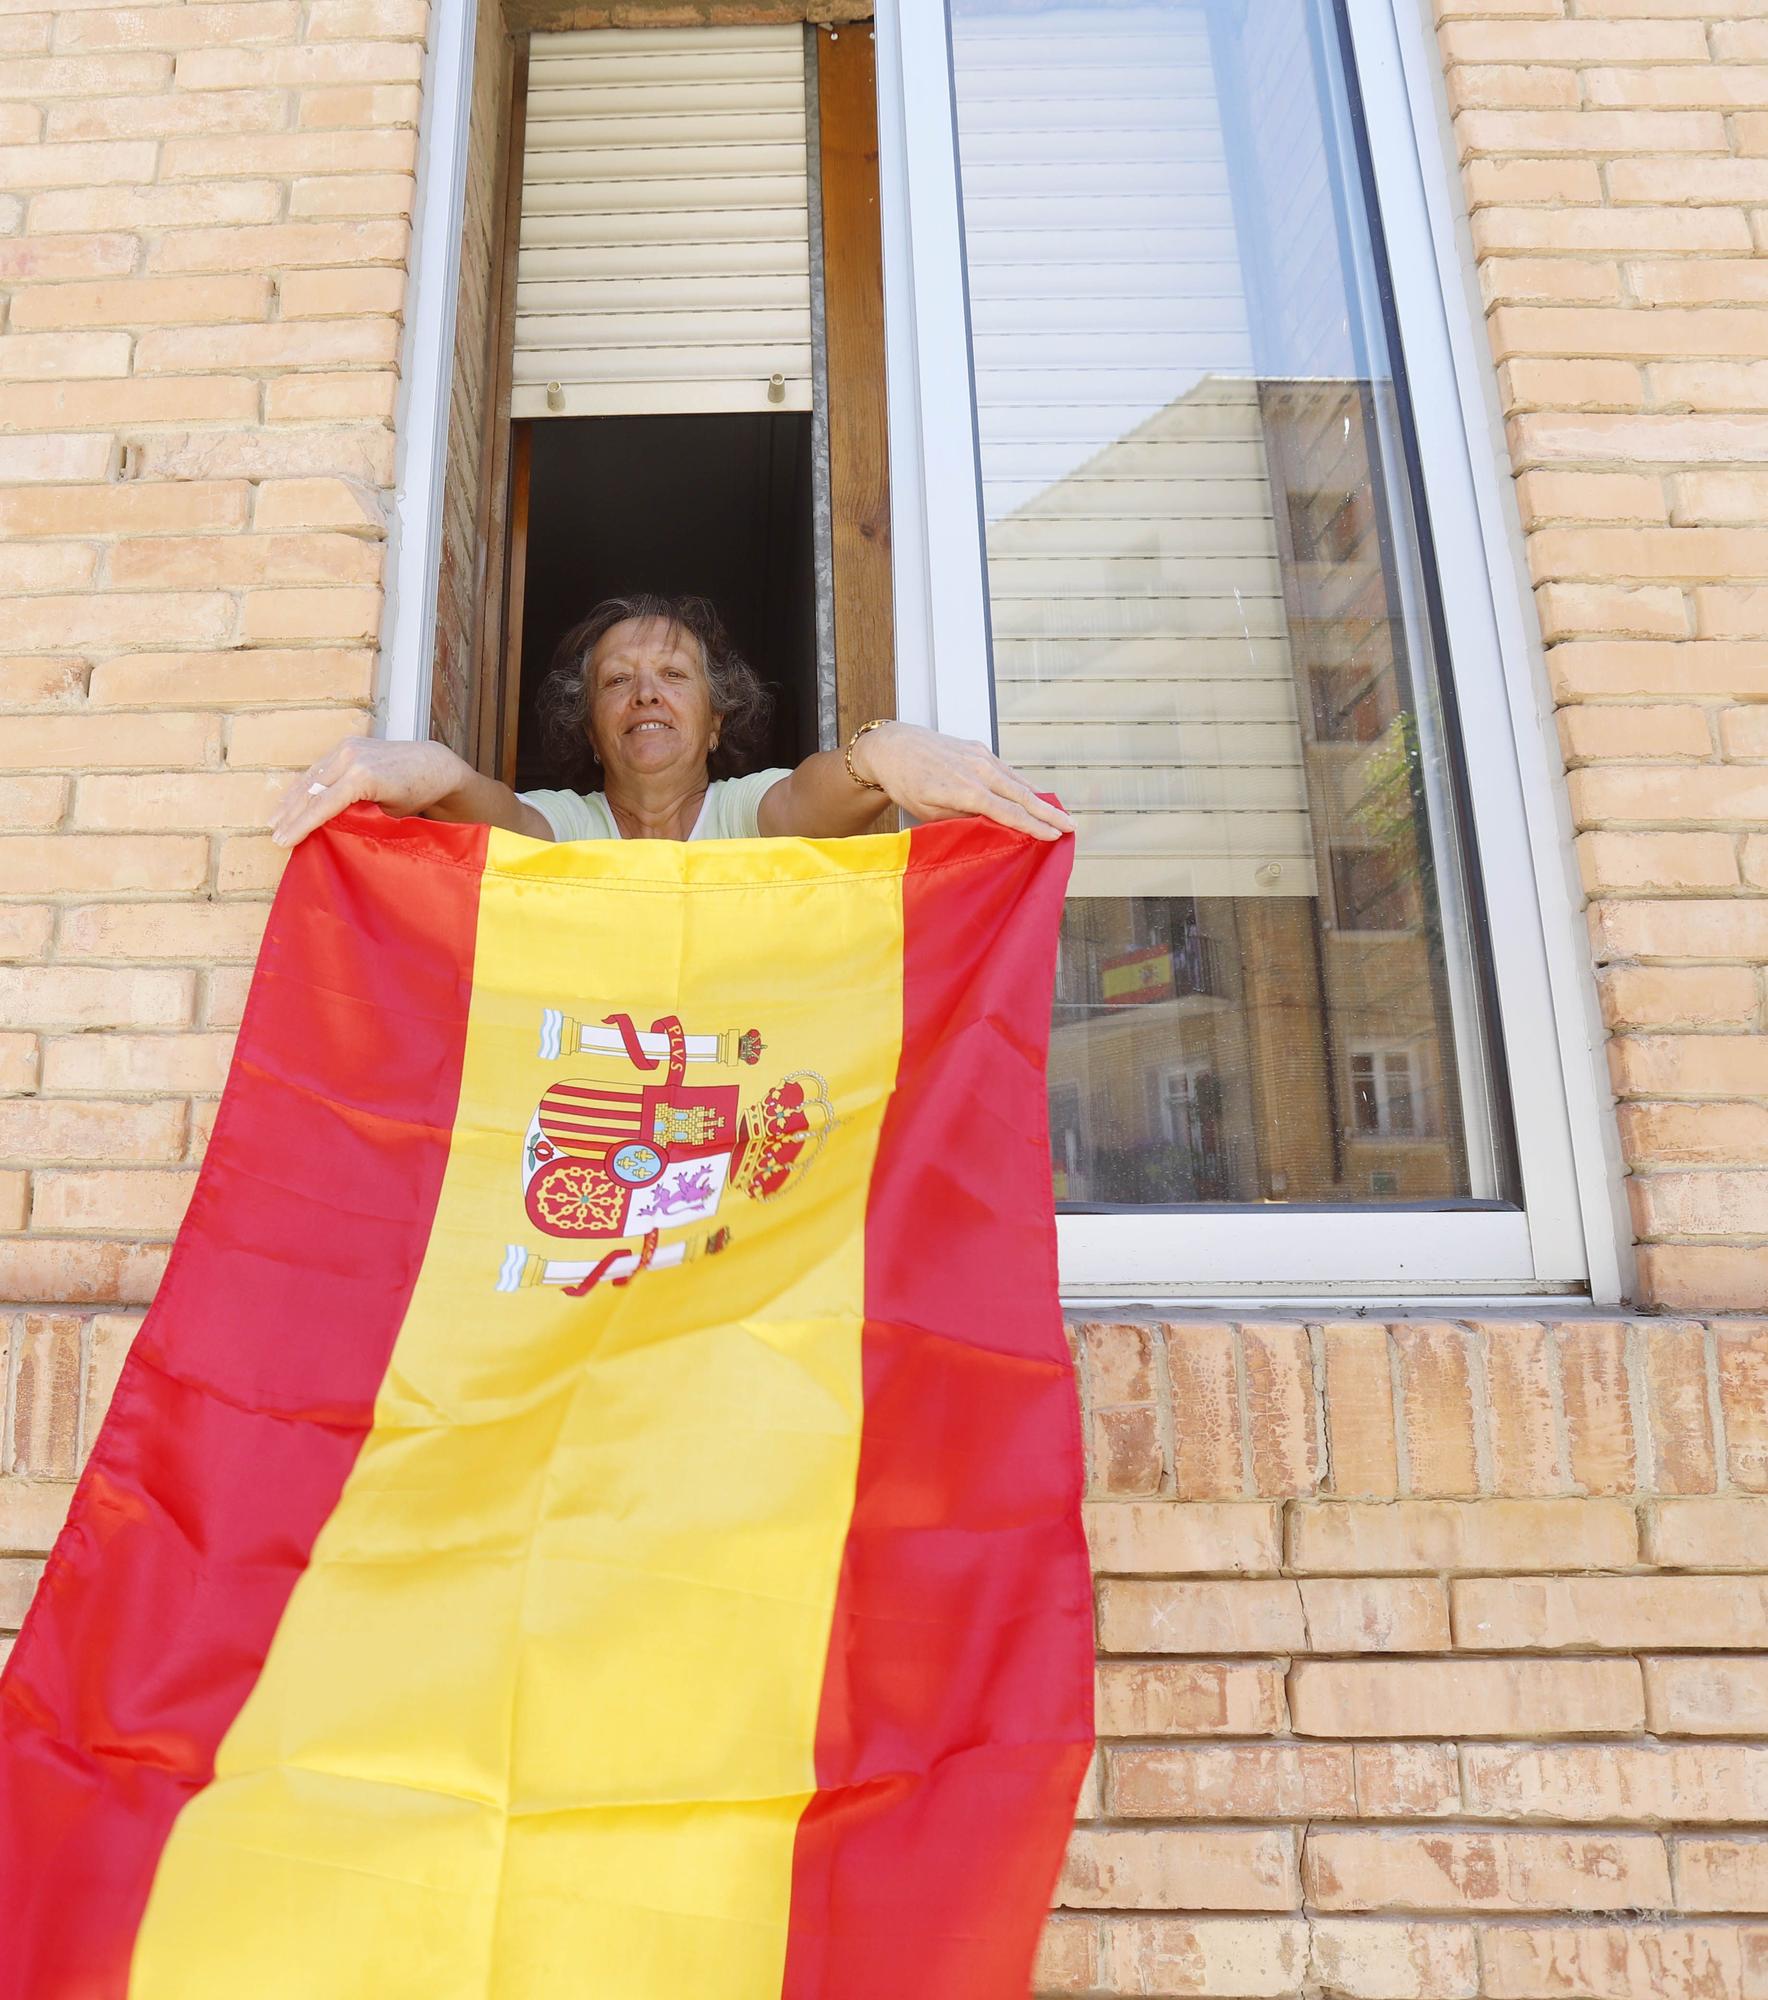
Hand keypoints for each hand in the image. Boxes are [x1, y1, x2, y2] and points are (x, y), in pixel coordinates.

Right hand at [270, 737, 471, 846]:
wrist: (433, 764)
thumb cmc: (417, 793)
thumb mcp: (389, 814)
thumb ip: (359, 818)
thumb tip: (328, 831)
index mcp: (363, 776)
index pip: (322, 805)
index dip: (300, 826)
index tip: (283, 842)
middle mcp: (351, 757)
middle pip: (311, 791)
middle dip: (291, 815)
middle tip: (275, 836)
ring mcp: (347, 748)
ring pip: (310, 778)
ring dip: (291, 800)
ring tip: (275, 821)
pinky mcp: (346, 745)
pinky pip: (319, 769)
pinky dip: (304, 786)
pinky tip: (291, 800)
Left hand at [851, 722, 1074, 841]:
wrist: (894, 747)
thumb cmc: (906, 783)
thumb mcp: (929, 812)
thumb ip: (961, 820)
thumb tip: (990, 829)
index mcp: (966, 790)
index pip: (1008, 812)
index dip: (1034, 826)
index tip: (1055, 836)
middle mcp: (978, 770)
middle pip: (1022, 795)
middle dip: (1049, 813)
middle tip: (1072, 826)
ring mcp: (980, 757)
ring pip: (1017, 781)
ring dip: (1041, 799)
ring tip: (1061, 814)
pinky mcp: (978, 749)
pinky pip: (1007, 771)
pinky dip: (1023, 784)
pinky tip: (1035, 794)